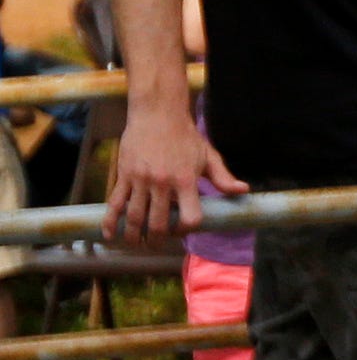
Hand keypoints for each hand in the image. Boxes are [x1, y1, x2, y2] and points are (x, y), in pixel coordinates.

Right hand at [105, 104, 243, 239]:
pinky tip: (109, 234)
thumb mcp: (209, 156)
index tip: (184, 230)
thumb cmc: (186, 137)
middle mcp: (162, 183)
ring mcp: (141, 180)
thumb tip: (243, 191)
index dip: (187, 229)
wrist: (157, 114)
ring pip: (134, 217)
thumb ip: (223, 177)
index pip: (190, 217)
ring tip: (136, 244)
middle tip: (156, 245)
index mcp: (186, 180)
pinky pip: (115, 203)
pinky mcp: (124, 175)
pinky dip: (110, 221)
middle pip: (158, 222)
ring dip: (134, 236)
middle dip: (157, 239)